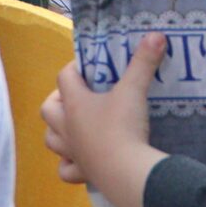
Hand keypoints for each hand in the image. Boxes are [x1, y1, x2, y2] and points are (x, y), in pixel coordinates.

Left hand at [43, 33, 168, 206]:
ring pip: (51, 139)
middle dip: (58, 99)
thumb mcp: (135, 90)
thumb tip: (156, 34)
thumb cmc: (123, 126)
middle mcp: (66, 127)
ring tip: (73, 125)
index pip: (64, 77)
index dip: (75, 67)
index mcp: (74, 103)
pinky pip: (66, 169)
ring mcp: (72, 151)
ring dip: (57, 131)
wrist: (125, 171)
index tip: (90, 65)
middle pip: (49, 109)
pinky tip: (79, 159)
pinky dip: (69, 163)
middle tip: (77, 95)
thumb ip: (144, 62)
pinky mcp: (82, 172)